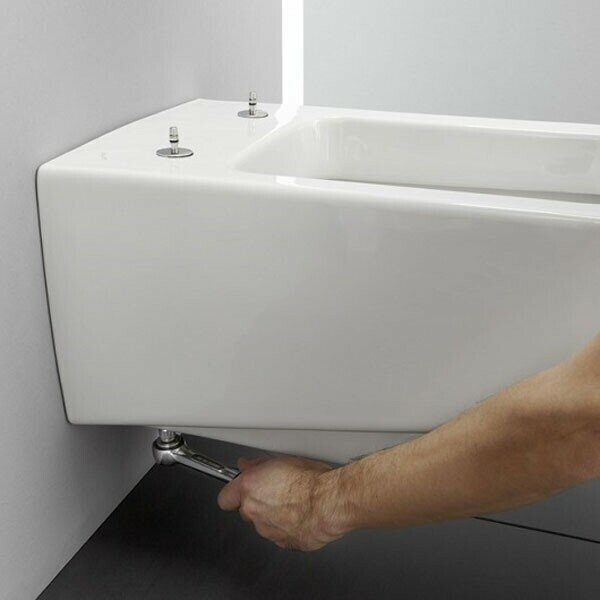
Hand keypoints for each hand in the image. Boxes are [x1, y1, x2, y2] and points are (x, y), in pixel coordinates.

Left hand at [217, 455, 346, 550]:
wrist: (329, 502)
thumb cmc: (311, 480)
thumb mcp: (284, 460)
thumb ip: (259, 466)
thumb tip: (249, 465)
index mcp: (250, 488)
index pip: (225, 498)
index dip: (233, 494)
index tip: (241, 490)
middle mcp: (254, 511)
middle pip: (246, 511)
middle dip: (257, 504)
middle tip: (275, 492)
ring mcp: (268, 530)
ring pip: (263, 525)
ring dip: (273, 516)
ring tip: (294, 503)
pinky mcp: (284, 543)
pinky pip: (280, 535)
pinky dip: (288, 528)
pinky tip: (301, 516)